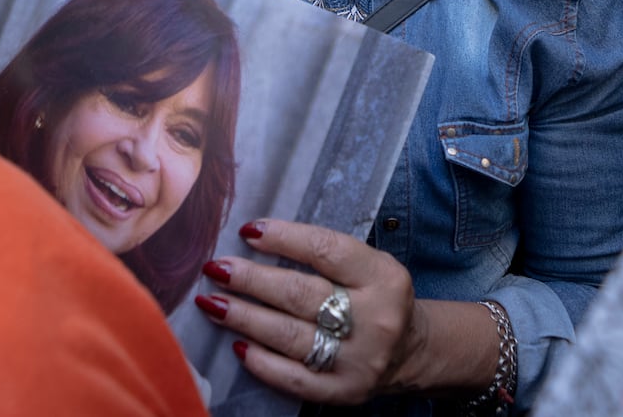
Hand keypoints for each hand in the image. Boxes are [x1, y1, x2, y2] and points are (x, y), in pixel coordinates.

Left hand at [197, 220, 418, 404]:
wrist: (410, 351)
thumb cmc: (374, 296)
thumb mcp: (365, 265)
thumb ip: (321, 253)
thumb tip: (255, 239)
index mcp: (382, 277)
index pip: (326, 250)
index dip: (284, 238)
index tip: (247, 231)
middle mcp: (375, 319)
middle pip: (300, 294)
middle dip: (251, 280)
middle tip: (217, 268)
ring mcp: (359, 360)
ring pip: (290, 335)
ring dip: (244, 317)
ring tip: (212, 303)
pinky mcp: (345, 391)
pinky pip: (294, 378)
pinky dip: (262, 362)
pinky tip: (238, 345)